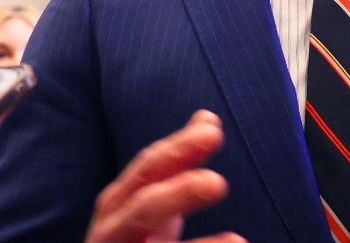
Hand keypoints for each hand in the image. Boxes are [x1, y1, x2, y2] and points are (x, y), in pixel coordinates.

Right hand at [86, 110, 242, 242]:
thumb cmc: (133, 237)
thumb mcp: (153, 200)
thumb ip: (178, 162)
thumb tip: (207, 119)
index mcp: (119, 205)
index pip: (149, 170)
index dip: (178, 150)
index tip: (211, 130)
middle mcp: (112, 231)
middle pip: (143, 210)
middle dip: (178, 195)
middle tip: (217, 184)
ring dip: (195, 242)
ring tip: (237, 241)